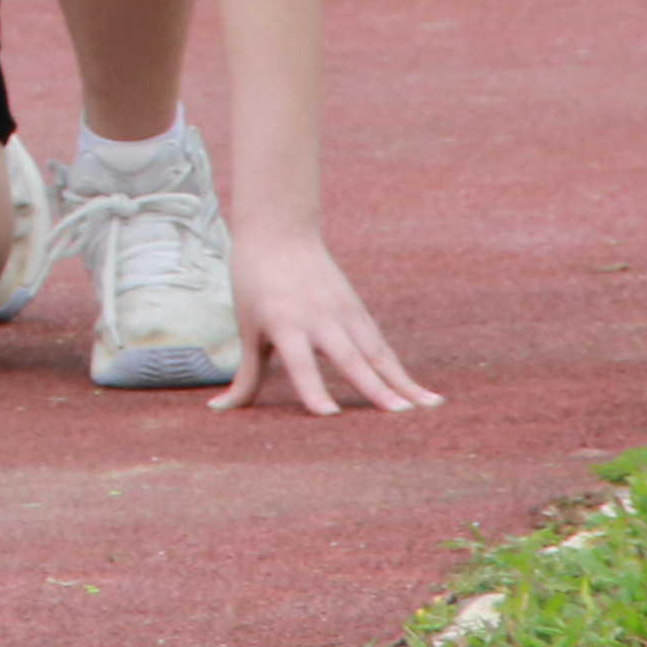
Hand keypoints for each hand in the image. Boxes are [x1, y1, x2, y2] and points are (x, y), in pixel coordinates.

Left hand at [212, 228, 439, 417]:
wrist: (280, 230)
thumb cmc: (255, 282)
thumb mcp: (247, 327)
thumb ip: (246, 376)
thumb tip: (218, 411)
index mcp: (284, 322)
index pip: (299, 363)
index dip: (313, 388)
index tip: (329, 414)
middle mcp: (318, 318)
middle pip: (349, 358)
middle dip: (374, 388)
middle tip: (397, 416)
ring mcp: (344, 312)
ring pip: (376, 353)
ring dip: (402, 382)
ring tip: (427, 408)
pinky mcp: (358, 311)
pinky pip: (382, 347)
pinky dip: (401, 371)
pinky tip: (421, 395)